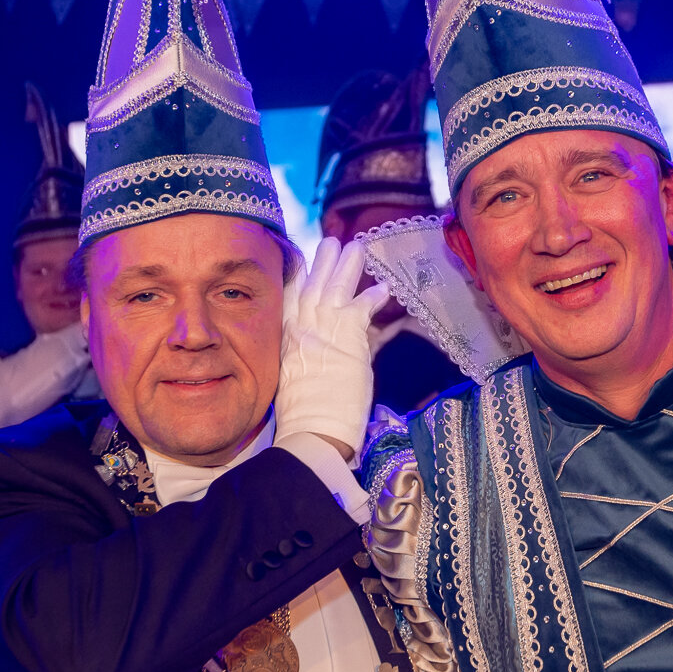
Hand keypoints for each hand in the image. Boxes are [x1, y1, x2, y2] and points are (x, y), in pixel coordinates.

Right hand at [275, 239, 389, 463]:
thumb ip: (309, 355)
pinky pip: (364, 308)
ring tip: (356, 247)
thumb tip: (325, 349)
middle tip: (330, 241)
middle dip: (321, 262)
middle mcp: (303, 330)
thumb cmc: (305, 415)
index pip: (289, 301)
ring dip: (347, 266)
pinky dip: (374, 297)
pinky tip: (385, 287)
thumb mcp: (297, 378)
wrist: (313, 429)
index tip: (299, 259)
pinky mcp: (349, 338)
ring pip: (336, 289)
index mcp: (287, 340)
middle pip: (312, 287)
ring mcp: (326, 331)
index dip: (295, 278)